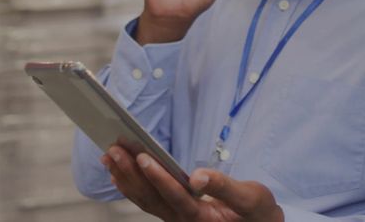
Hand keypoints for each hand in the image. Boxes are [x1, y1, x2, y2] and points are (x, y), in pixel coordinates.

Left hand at [102, 146, 283, 221]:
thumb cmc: (256, 212)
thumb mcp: (250, 198)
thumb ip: (224, 186)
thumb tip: (198, 176)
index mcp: (202, 217)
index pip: (176, 196)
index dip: (159, 177)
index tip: (143, 157)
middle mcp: (184, 220)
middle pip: (152, 198)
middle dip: (131, 172)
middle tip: (114, 149)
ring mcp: (176, 218)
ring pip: (144, 200)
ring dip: (125, 177)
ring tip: (109, 155)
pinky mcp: (173, 213)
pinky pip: (147, 201)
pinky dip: (130, 185)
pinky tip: (117, 172)